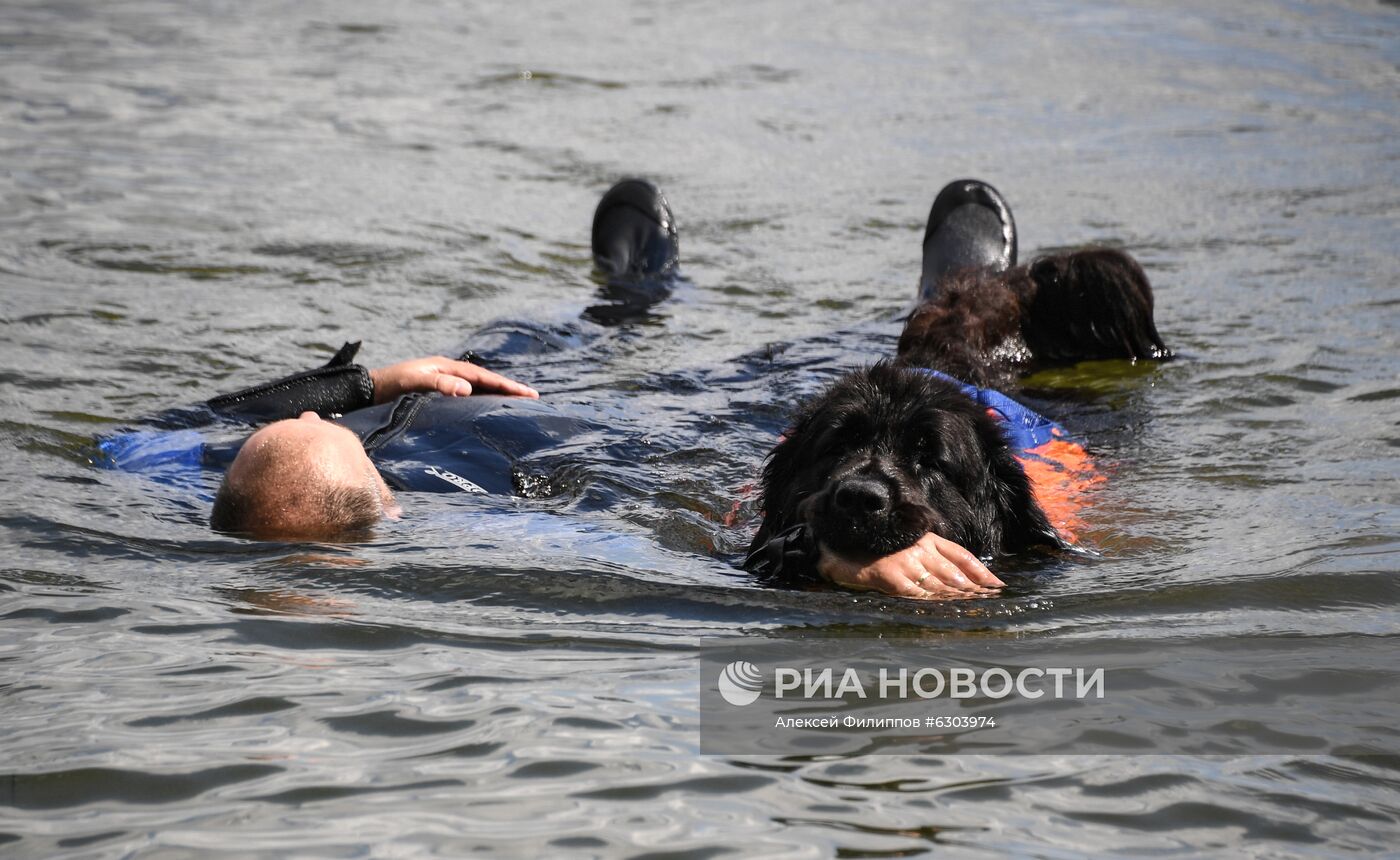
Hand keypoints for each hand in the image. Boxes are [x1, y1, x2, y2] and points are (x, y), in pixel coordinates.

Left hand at [369, 356, 538, 403]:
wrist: (369, 390)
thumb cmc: (390, 385)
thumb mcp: (413, 382)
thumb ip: (439, 384)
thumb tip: (468, 389)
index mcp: (447, 367)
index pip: (484, 377)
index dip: (506, 385)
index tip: (528, 393)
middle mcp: (449, 373)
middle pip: (485, 381)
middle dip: (509, 389)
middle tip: (533, 398)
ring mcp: (444, 383)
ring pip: (478, 389)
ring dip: (498, 395)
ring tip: (517, 404)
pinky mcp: (438, 395)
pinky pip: (467, 397)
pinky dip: (483, 402)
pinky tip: (488, 411)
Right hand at [816, 532, 1003, 599]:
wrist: (834, 544)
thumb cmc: (868, 546)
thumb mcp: (901, 544)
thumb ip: (924, 553)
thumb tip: (949, 571)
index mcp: (924, 538)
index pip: (960, 555)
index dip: (980, 571)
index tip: (997, 584)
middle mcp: (918, 548)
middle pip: (955, 572)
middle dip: (976, 589)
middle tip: (993, 601)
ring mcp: (905, 562)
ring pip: (940, 584)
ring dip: (960, 598)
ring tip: (978, 609)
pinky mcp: (890, 576)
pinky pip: (917, 593)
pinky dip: (933, 602)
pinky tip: (946, 611)